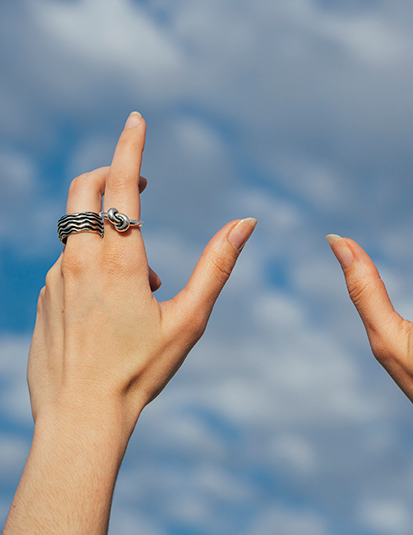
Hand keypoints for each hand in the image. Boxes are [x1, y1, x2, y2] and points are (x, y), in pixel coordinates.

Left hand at [28, 112, 255, 432]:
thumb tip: (246, 222)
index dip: (130, 146)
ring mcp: (55, 278)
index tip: (135, 117)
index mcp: (119, 260)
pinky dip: (92, 265)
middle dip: (108, 172)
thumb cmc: (141, 371)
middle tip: (136, 179)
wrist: (81, 417)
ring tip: (142, 282)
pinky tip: (110, 308)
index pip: (121, 184)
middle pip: (84, 190)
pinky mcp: (44, 297)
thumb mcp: (190, 318)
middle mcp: (79, 260)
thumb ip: (218, 264)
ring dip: (109, 234)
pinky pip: (68, 265)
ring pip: (79, 232)